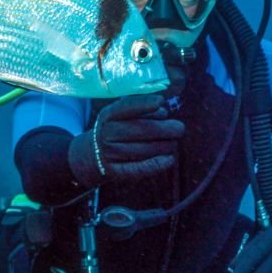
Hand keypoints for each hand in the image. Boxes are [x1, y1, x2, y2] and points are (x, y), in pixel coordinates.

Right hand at [67, 94, 183, 186]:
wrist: (91, 155)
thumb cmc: (114, 130)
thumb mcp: (118, 115)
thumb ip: (137, 108)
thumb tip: (163, 109)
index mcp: (108, 116)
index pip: (126, 107)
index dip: (144, 103)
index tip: (161, 101)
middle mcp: (107, 133)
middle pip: (140, 129)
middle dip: (164, 128)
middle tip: (180, 128)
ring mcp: (109, 153)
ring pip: (143, 149)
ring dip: (164, 146)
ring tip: (174, 143)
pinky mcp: (115, 171)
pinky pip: (139, 168)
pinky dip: (156, 164)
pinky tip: (169, 159)